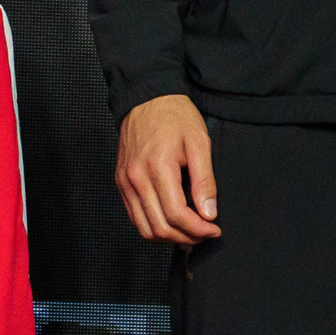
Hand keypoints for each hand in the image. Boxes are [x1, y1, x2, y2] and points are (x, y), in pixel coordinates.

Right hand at [115, 94, 219, 242]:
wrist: (147, 98)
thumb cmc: (175, 116)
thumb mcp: (199, 142)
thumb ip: (205, 180)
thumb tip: (209, 213)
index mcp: (158, 167)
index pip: (177, 214)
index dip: (198, 229)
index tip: (214, 229)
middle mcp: (136, 178)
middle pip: (160, 226)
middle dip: (186, 237)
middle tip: (205, 233)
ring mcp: (125, 181)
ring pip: (144, 227)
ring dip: (169, 236)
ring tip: (189, 231)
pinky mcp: (121, 182)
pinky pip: (134, 216)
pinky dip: (153, 225)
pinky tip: (171, 220)